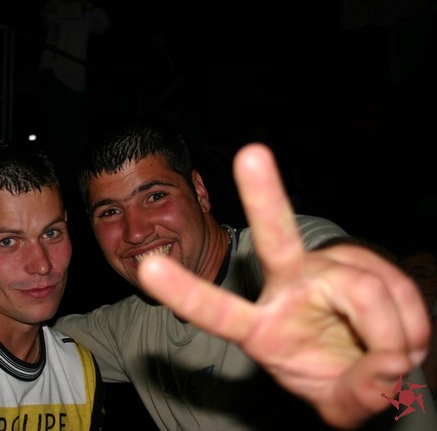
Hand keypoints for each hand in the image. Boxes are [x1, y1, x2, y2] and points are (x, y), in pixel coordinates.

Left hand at [137, 143, 430, 429]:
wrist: (372, 363)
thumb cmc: (334, 376)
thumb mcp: (340, 404)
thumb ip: (357, 392)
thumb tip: (387, 363)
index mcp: (260, 328)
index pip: (218, 311)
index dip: (186, 293)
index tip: (149, 269)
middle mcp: (287, 287)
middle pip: (276, 240)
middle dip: (264, 197)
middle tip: (251, 155)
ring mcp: (324, 269)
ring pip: (365, 288)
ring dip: (395, 332)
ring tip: (395, 354)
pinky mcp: (361, 261)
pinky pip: (396, 286)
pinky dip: (412, 321)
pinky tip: (406, 335)